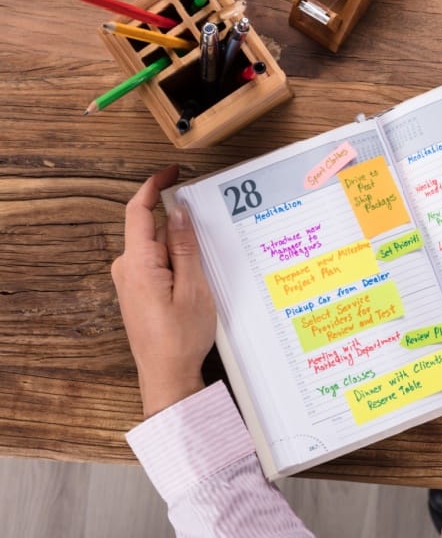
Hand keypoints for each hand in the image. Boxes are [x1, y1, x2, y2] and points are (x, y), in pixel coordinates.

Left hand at [111, 166, 215, 416]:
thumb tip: (178, 212)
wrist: (166, 375)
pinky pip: (156, 262)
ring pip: (156, 247)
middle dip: (179, 223)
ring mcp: (130, 281)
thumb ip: (184, 246)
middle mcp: (127, 269)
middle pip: (151, 228)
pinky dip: (176, 260)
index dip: (153, 186)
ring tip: (207, 262)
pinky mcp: (137, 291)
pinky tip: (196, 274)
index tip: (171, 171)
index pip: (138, 211)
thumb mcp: (194, 287)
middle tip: (208, 225)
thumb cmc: (181, 337)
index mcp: (138, 264)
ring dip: (180, 246)